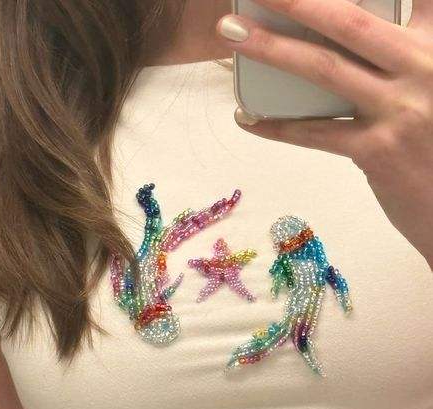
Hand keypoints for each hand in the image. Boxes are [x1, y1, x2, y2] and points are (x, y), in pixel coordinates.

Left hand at [217, 0, 432, 268]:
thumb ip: (403, 59)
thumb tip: (350, 49)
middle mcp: (424, 67)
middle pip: (349, 21)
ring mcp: (400, 110)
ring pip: (324, 70)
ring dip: (271, 48)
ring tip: (231, 33)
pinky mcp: (377, 151)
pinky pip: (314, 133)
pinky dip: (276, 125)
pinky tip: (246, 116)